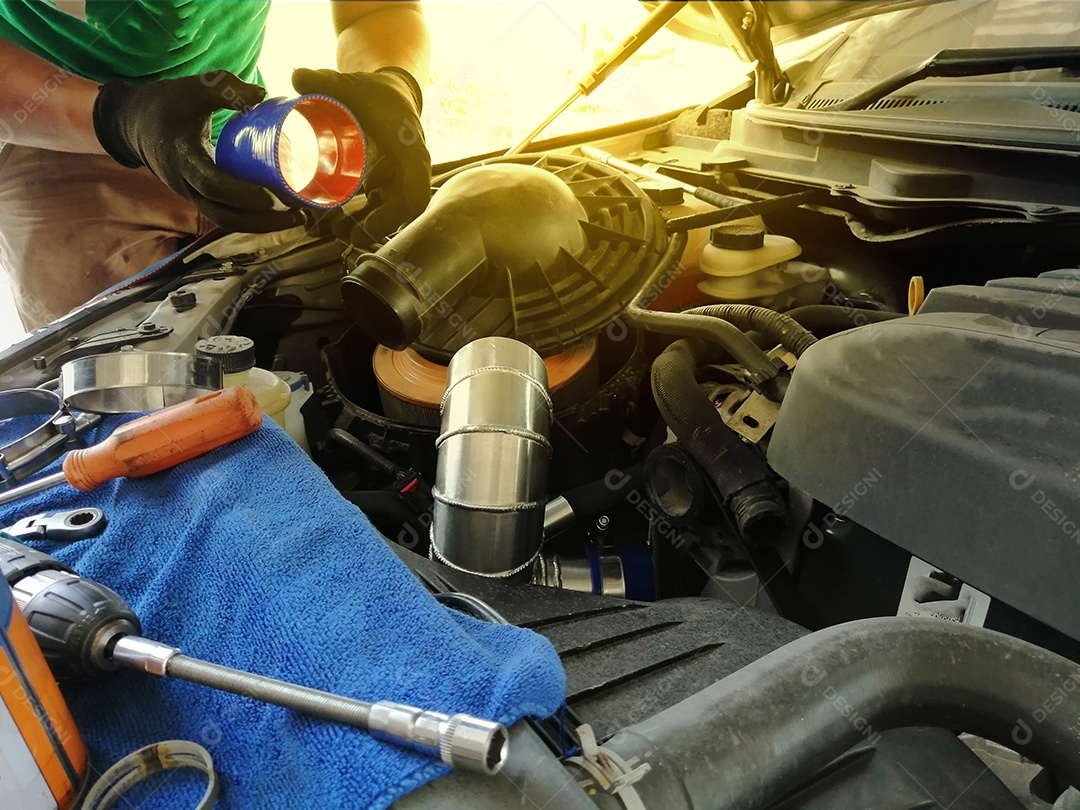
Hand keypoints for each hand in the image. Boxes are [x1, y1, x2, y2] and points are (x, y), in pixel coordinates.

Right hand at [93, 71, 303, 233]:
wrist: (132, 123)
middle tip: (298, 214)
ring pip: (225, 220)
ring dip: (260, 226)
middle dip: (263, 220)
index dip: (246, 196)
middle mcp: (185, 184)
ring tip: (295, 219)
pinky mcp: (197, 197)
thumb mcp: (192, 88)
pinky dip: (250, 220)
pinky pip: (224, 215)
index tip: (278, 198)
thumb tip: (262, 94)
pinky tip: (277, 217)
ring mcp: (190, 194)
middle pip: (224, 215)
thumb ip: (225, 88)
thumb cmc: (165, 103)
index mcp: (183, 158)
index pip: (215, 186)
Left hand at [292, 67, 431, 240]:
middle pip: (405, 206)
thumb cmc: (375, 92)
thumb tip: (297, 76)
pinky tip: (347, 226)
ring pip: (395, 210)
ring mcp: (402, 176)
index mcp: (409, 146)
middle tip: (346, 233)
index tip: (374, 222)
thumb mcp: (352, 84)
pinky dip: (370, 218)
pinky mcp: (392, 182)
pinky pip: (387, 206)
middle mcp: (411, 167)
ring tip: (341, 235)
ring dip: (372, 226)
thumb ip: (324, 80)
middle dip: (379, 224)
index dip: (400, 207)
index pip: (416, 185)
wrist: (391, 92)